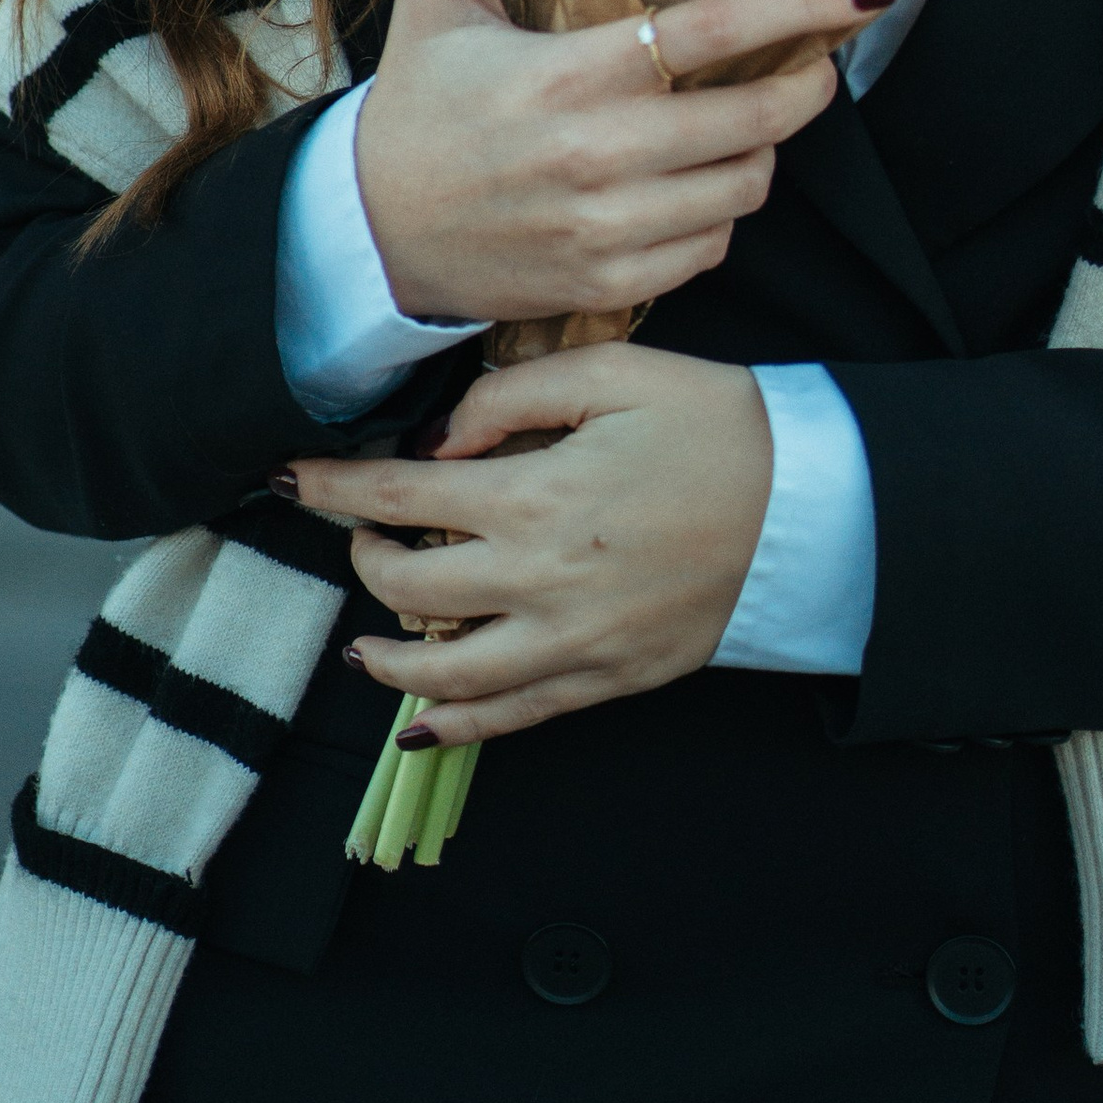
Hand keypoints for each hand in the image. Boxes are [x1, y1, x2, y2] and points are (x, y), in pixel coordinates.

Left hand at [291, 343, 772, 739]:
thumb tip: (440, 436)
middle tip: (362, 530)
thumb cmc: (716, 426)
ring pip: (445, 677)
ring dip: (387, 660)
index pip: (399, 496)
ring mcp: (572, 644)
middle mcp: (540, 582)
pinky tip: (418, 723)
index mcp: (536, 496)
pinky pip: (512, 723)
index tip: (292, 479)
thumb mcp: (616, 374)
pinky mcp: (606, 681)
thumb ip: (513, 392)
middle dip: (365, 558)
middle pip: (407, 590)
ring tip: (363, 641)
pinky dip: (454, 729)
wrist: (811, 507)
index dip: (333, 488)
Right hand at [353, 0, 889, 324]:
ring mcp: (606, 228)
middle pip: (754, 122)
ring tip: (737, 129)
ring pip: (743, 189)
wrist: (367, 232)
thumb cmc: (415, 107)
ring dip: (758, 154)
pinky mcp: (607, 283)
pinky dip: (717, 218)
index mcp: (567, 74)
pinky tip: (689, 191)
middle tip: (813, 67)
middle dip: (805, 88)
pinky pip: (710, 250)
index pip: (712, 34)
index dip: (800, 8)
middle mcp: (598, 155)